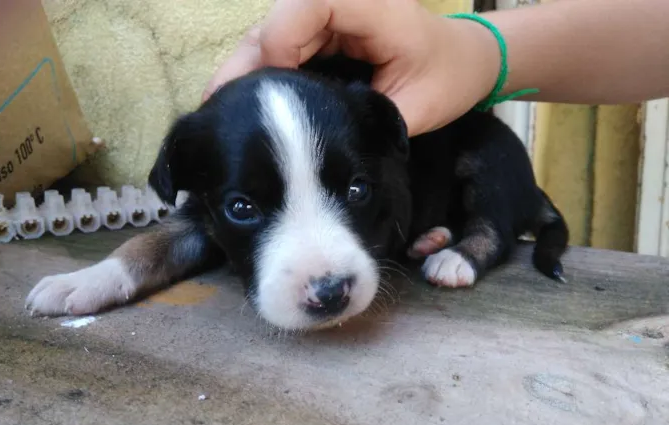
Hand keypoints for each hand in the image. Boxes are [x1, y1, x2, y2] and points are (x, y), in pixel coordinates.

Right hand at [202, 0, 500, 135]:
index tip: (268, 103)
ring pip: (265, 40)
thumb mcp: (417, 106)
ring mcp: (323, 14)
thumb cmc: (448, 77)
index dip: (275, 53)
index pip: (299, 14)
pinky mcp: (316, 31)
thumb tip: (316, 150)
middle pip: (269, 29)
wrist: (463, 59)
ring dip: (246, 80)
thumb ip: (368, 121)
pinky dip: (260, 80)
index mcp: (365, 4)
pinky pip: (276, 50)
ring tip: (224, 122)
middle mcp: (336, 0)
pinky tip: (247, 112)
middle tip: (219, 122)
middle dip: (243, 76)